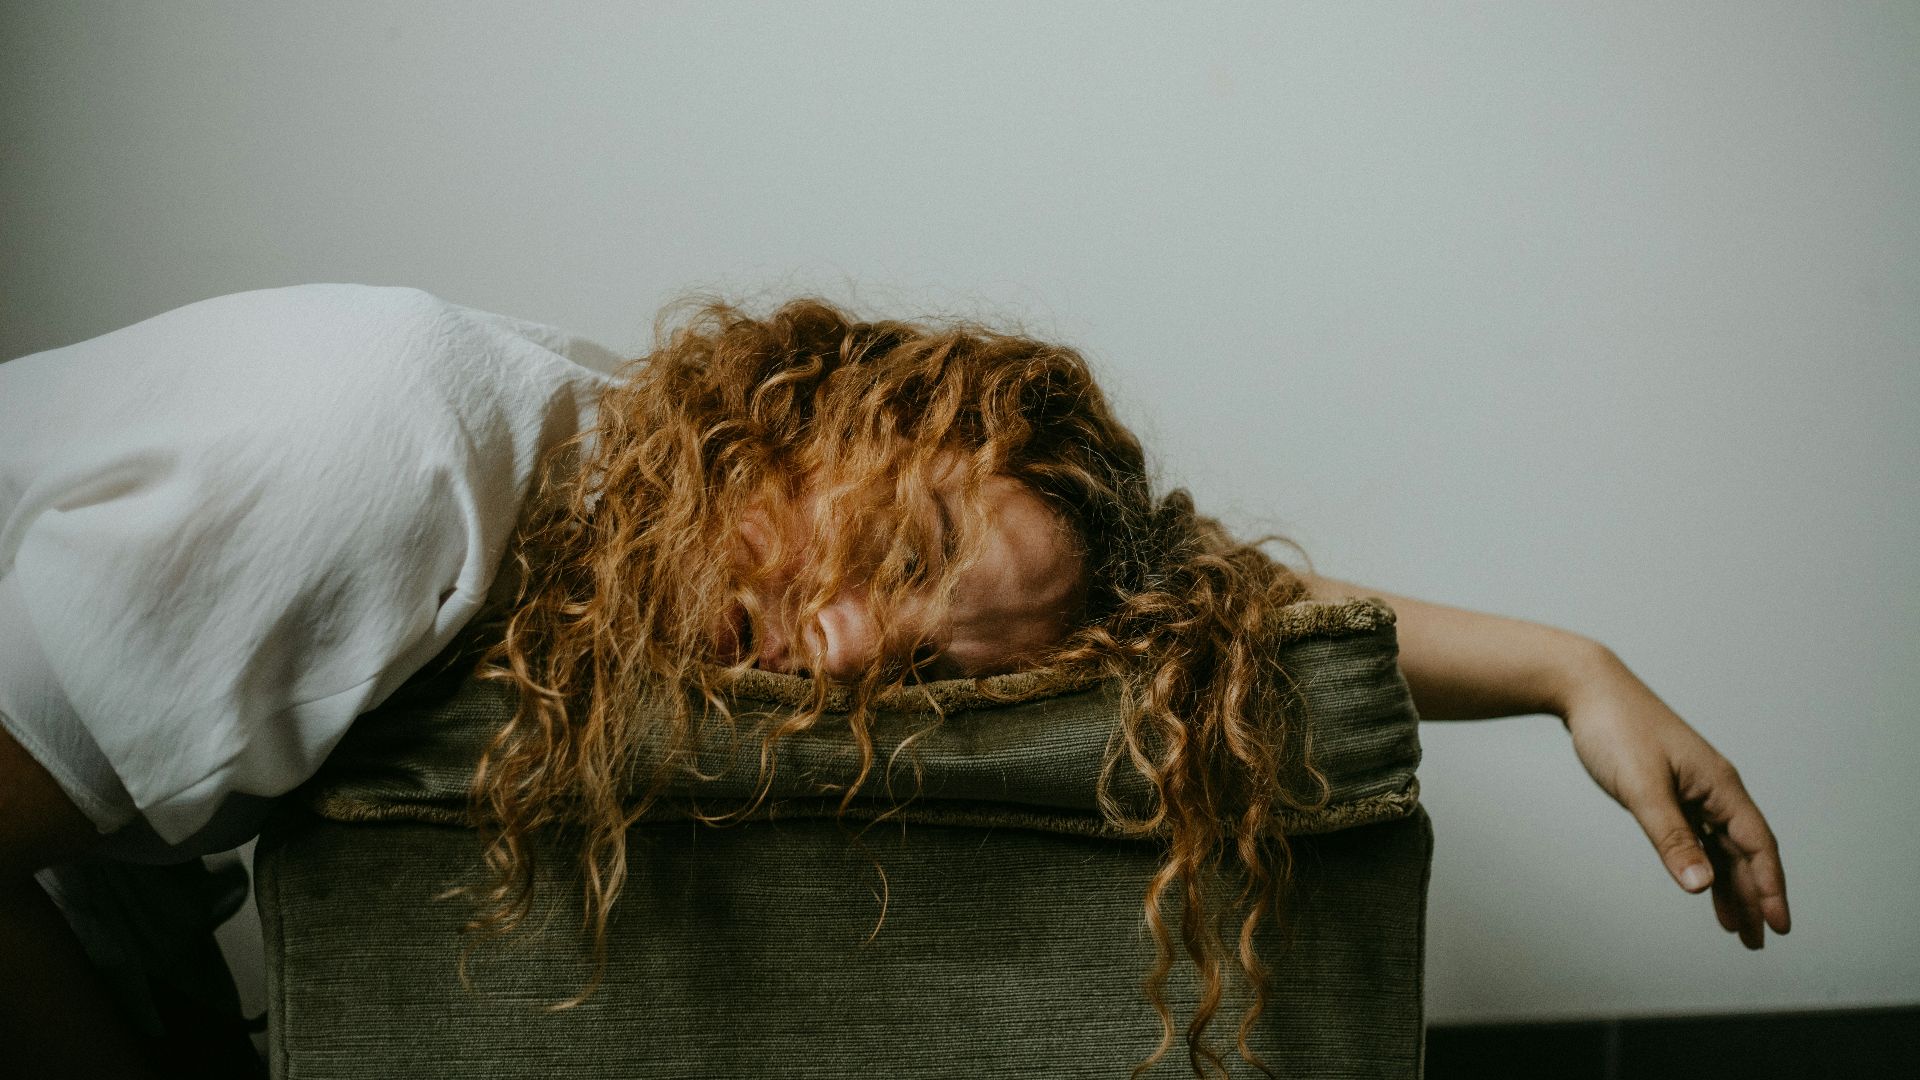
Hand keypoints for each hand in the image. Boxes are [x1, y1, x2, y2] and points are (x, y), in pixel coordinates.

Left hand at [1560, 650, 1790, 947]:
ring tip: (1737, 929)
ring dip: (1731, 886)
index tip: (1780, 926)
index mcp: (1719, 785)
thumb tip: (1702, 886)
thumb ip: (1672, 838)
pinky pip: (1699, 836)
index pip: (1758, 845)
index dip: (1771, 887)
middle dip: (1755, 897)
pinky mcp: (1672, 791)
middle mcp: (1715, 789)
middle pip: (1745, 852)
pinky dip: (1705, 864)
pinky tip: (1704, 886)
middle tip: (1757, 941)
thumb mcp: (1642, 788)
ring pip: (1722, 847)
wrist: (1587, 689)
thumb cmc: (1616, 729)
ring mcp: (1694, 790)